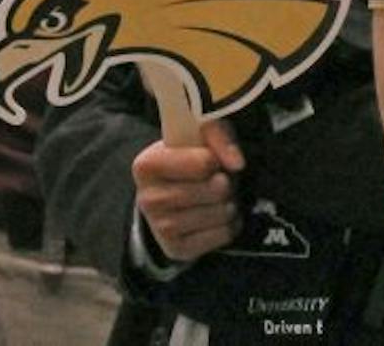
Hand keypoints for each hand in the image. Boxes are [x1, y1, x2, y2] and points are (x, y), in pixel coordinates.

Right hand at [133, 118, 245, 261]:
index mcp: (146, 165)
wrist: (174, 192)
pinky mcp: (177, 249)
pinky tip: (219, 215)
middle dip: (227, 181)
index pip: (203, 163)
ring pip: (221, 213)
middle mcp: (147, 199)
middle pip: (216, 189)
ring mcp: (160, 228)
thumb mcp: (202, 134)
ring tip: (219, 196)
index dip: (215, 158)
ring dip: (230, 202)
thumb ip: (219, 136)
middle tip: (219, 178)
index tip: (209, 158)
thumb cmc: (190, 156)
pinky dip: (230, 224)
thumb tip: (237, 163)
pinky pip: (223, 235)